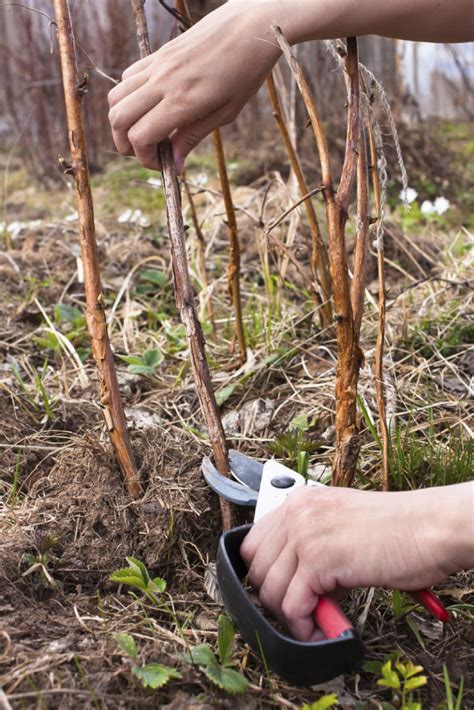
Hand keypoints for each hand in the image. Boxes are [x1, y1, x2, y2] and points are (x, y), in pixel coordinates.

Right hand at [108, 2, 279, 171]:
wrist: (250, 26)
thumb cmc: (245, 71)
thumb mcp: (225, 113)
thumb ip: (193, 136)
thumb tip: (175, 164)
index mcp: (182, 101)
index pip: (140, 136)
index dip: (145, 158)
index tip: (163, 164)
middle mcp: (163, 81)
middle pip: (119, 118)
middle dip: (125, 145)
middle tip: (147, 152)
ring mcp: (157, 65)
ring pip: (116, 97)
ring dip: (123, 121)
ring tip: (145, 130)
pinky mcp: (158, 54)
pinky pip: (128, 78)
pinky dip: (129, 97)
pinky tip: (151, 105)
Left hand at [240, 484, 470, 640]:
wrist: (429, 527)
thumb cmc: (397, 529)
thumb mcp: (340, 524)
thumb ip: (311, 543)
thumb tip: (293, 582)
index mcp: (300, 502)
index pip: (254, 543)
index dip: (265, 574)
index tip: (282, 592)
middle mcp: (297, 513)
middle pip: (256, 568)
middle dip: (275, 597)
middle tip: (302, 612)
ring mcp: (305, 535)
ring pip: (270, 591)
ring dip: (290, 616)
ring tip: (315, 623)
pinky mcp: (319, 561)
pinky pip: (292, 606)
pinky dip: (304, 627)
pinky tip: (323, 629)